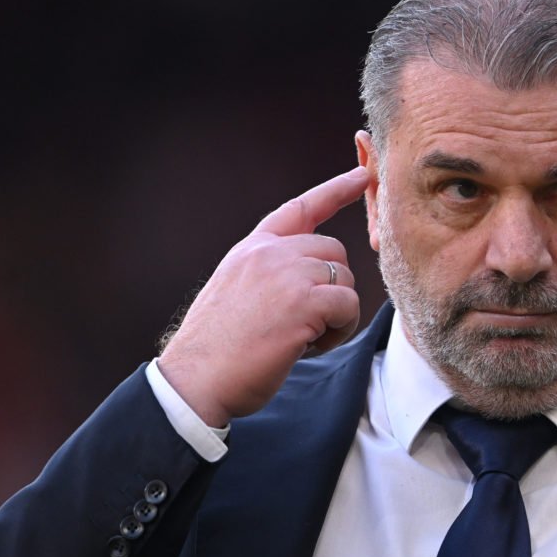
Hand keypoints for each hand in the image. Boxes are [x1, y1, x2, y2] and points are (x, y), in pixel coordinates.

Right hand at [158, 167, 368, 424]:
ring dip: (336, 314)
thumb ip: (268, 275)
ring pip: (344, 279)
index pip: (300, 208)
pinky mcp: (304, 303)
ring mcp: (287, 275)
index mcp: (252, 249)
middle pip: (334, 250)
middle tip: (307, 323)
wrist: (195, 380)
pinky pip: (348, 305)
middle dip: (332, 286)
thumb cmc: (217, 351)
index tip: (361, 176)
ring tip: (303, 338)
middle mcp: (269, 253)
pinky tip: (310, 346)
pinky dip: (340, 330)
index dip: (335, 190)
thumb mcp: (236, 294)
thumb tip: (310, 279)